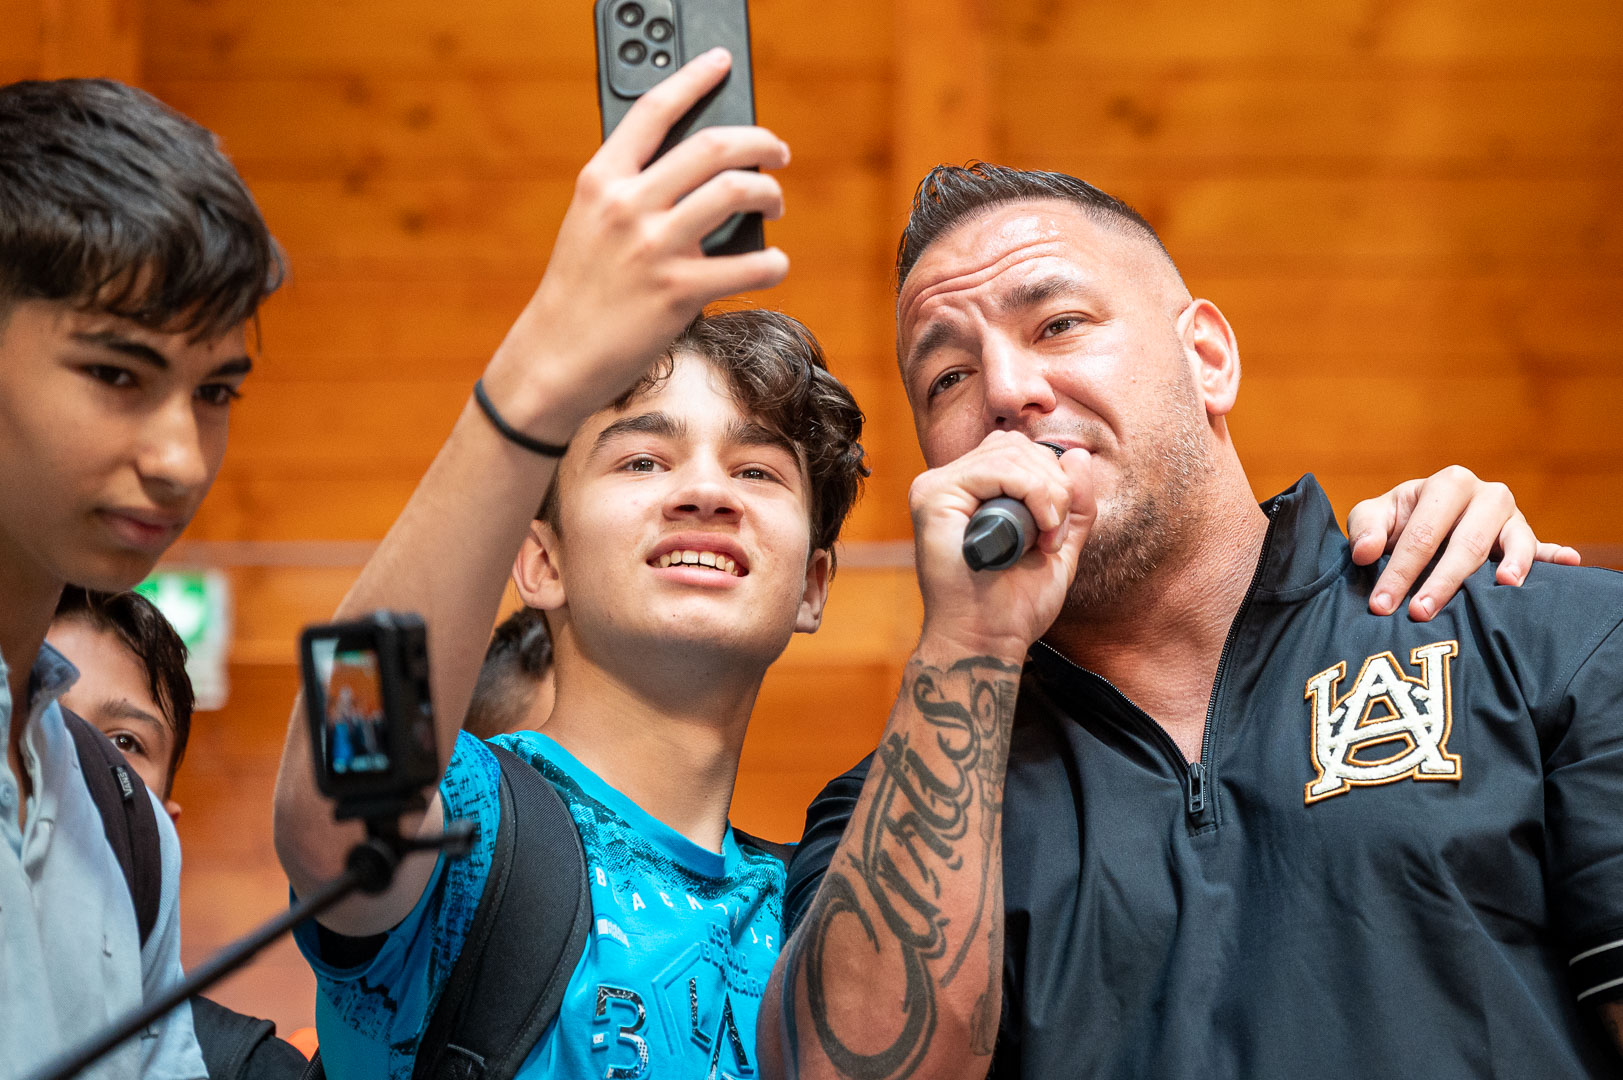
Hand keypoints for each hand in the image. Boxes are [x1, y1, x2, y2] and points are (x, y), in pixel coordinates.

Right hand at [483, 48, 790, 441]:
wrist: (556, 355)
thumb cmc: (580, 288)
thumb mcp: (590, 223)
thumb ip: (633, 189)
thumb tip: (701, 168)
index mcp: (601, 180)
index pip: (653, 110)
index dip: (693, 78)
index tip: (722, 62)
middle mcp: (627, 206)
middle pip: (712, 146)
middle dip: (759, 141)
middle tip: (776, 151)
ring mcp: (654, 248)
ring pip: (737, 192)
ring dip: (770, 193)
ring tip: (775, 203)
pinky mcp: (679, 291)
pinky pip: (750, 265)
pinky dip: (773, 262)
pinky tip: (774, 263)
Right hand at [911, 431, 1094, 659]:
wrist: (987, 641)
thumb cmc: (1014, 604)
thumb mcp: (1059, 545)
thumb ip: (1073, 504)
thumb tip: (1077, 454)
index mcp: (973, 491)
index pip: (1018, 452)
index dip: (1052, 479)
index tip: (1059, 530)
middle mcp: (950, 483)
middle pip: (1015, 446)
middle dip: (1053, 484)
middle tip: (1056, 535)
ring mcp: (937, 487)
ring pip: (1009, 453)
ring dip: (1046, 492)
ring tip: (1047, 536)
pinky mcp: (933, 496)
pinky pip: (995, 468)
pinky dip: (1031, 492)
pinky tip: (1038, 529)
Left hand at [1347, 465, 1581, 621]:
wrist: (1425, 521)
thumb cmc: (1397, 521)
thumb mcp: (1374, 517)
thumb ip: (1365, 529)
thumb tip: (1364, 552)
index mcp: (1448, 484)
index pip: (1422, 533)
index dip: (1399, 571)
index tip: (1382, 605)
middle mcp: (1486, 495)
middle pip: (1466, 543)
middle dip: (1441, 581)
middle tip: (1420, 613)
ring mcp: (1511, 517)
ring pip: (1510, 545)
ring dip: (1508, 566)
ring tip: (1504, 584)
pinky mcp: (1527, 538)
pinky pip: (1543, 548)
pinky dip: (1555, 556)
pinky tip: (1570, 561)